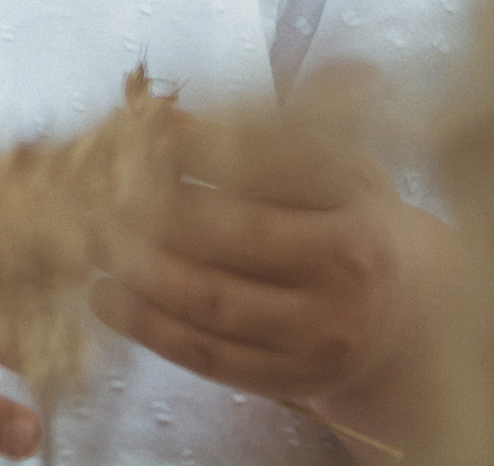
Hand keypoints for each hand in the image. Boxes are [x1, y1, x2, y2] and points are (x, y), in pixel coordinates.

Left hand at [88, 107, 439, 418]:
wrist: (403, 310)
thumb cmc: (343, 216)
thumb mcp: (326, 160)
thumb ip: (259, 130)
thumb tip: (170, 116)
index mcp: (355, 194)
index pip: (266, 161)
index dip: (195, 146)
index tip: (142, 134)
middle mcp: (349, 265)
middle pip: (232, 233)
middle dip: (152, 211)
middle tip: (95, 194)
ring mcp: (323, 330)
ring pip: (213, 300)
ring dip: (138, 271)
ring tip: (90, 244)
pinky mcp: (294, 377)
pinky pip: (209, 355)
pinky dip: (149, 328)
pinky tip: (105, 298)